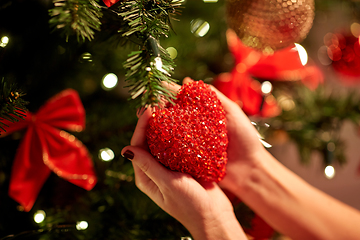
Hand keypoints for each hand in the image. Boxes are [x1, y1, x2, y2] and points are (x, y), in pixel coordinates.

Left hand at [121, 80, 245, 238]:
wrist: (214, 216)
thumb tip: (125, 149)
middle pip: (148, 140)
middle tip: (158, 101)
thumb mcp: (168, 184)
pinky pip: (177, 144)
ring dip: (165, 123)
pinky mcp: (184, 164)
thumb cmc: (190, 205)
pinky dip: (179, 131)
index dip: (142, 126)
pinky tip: (183, 119)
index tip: (149, 108)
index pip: (138, 145)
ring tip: (169, 105)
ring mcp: (169, 166)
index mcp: (145, 176)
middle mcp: (154, 169)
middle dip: (152, 121)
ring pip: (163, 140)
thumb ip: (148, 165)